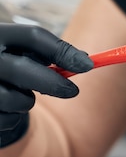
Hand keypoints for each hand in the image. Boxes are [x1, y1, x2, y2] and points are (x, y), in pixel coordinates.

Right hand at [0, 24, 92, 147]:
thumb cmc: (12, 71)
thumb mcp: (25, 55)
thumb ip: (51, 55)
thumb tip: (85, 61)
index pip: (33, 37)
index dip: (63, 51)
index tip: (87, 64)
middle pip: (21, 68)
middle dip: (53, 82)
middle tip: (74, 91)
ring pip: (15, 98)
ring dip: (27, 101)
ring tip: (20, 96)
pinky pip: (8, 119)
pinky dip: (15, 118)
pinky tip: (6, 109)